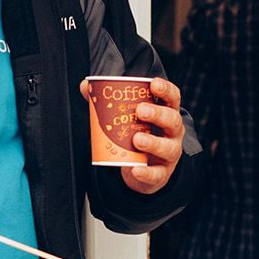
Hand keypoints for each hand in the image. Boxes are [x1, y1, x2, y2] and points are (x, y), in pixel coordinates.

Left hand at [81, 77, 185, 194]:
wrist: (142, 168)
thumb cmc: (138, 135)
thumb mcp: (129, 118)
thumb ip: (107, 102)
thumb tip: (85, 86)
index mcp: (166, 113)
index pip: (172, 98)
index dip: (166, 90)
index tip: (153, 84)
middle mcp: (172, 132)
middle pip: (172, 120)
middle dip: (158, 114)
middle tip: (140, 110)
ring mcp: (170, 153)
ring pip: (169, 148)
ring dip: (153, 143)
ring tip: (137, 140)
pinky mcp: (162, 173)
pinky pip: (157, 174)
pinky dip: (146, 173)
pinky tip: (135, 169)